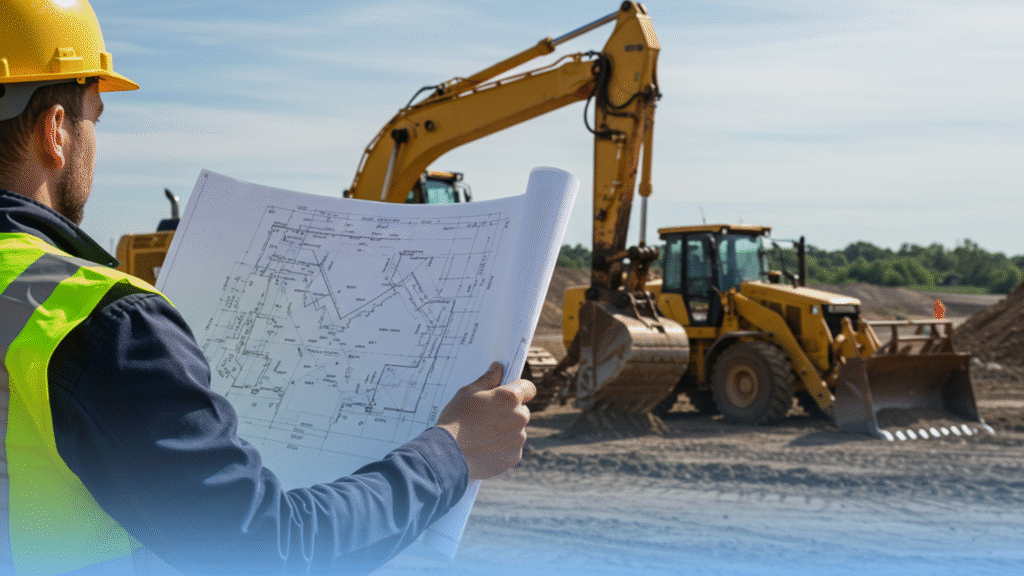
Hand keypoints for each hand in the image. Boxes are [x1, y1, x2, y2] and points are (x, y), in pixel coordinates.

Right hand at [436, 362, 535, 479]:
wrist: (448, 455)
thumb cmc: (456, 420)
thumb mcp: (467, 392)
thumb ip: (488, 379)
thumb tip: (498, 367)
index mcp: (510, 398)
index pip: (528, 388)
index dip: (519, 389)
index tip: (508, 393)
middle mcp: (520, 418)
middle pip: (522, 411)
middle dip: (509, 412)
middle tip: (487, 417)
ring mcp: (518, 439)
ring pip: (517, 430)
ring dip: (506, 430)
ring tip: (482, 435)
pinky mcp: (514, 456)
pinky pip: (512, 448)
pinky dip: (502, 447)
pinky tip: (485, 448)